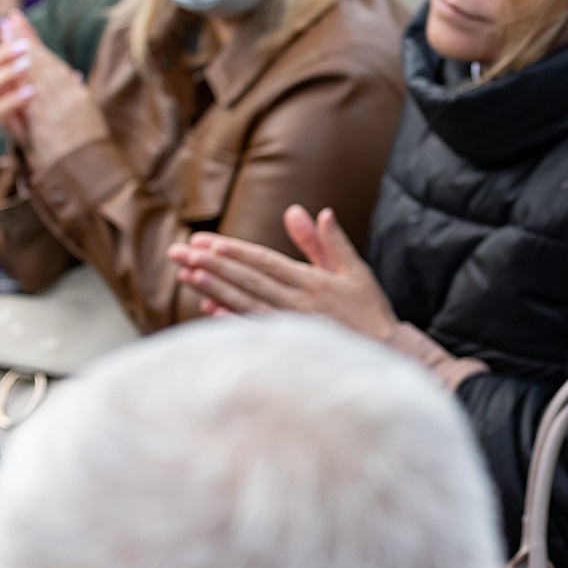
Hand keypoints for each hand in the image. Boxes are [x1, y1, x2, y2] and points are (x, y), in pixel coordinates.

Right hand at [0, 13, 99, 156]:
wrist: (69, 138)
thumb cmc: (52, 98)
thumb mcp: (44, 67)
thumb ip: (28, 43)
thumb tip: (13, 16)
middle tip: (23, 47)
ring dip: (4, 73)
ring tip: (27, 65)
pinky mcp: (8, 126)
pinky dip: (13, 100)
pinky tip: (31, 91)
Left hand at [169, 205, 397, 339]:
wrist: (387, 355)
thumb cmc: (370, 312)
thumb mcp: (354, 271)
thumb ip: (329, 242)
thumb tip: (314, 212)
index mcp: (312, 282)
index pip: (265, 261)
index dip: (234, 251)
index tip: (206, 241)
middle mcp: (297, 302)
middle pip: (247, 279)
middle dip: (211, 264)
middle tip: (180, 252)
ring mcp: (291, 326)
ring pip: (244, 303)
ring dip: (213, 288)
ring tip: (186, 274)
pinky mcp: (289, 345)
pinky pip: (254, 330)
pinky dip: (230, 321)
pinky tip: (208, 311)